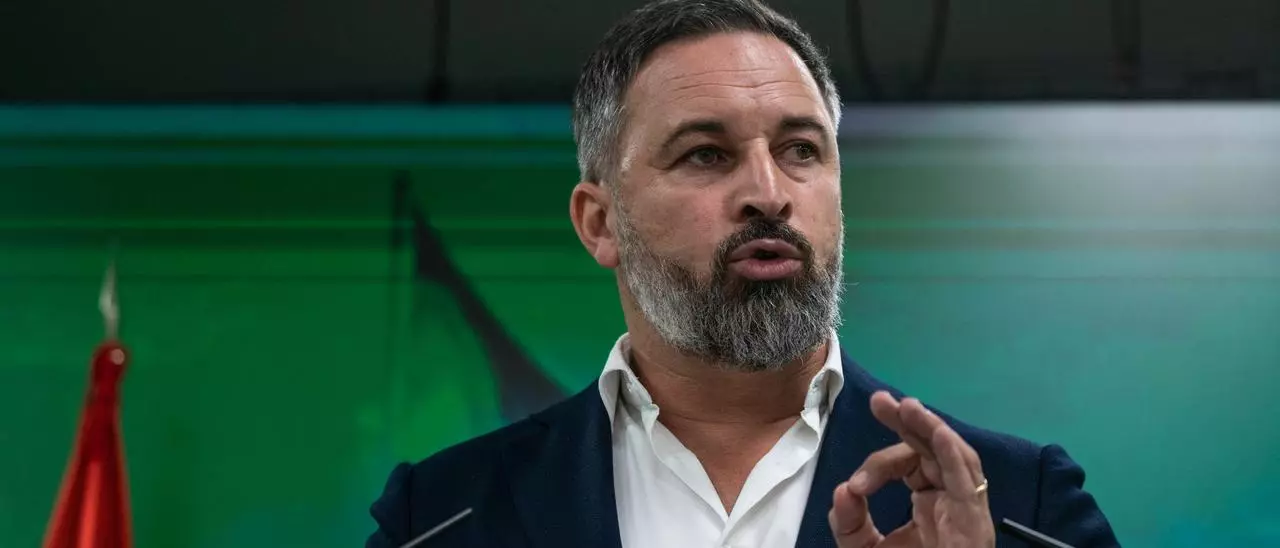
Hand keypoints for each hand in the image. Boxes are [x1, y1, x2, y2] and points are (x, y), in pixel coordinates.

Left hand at [828, 391, 994, 547]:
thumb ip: (851, 522)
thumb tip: (843, 491)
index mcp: (930, 503)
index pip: (909, 464)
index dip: (880, 463)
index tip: (856, 485)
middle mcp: (950, 500)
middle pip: (933, 450)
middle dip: (907, 422)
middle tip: (881, 402)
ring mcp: (965, 510)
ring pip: (954, 456)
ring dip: (931, 428)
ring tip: (907, 407)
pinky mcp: (974, 522)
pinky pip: (968, 482)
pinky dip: (954, 455)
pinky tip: (937, 433)